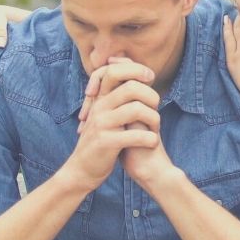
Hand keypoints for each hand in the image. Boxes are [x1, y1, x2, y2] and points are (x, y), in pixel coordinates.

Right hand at [64, 59, 161, 193]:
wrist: (82, 170)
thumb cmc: (102, 140)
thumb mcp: (106, 115)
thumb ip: (118, 98)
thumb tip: (138, 78)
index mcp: (100, 99)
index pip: (114, 71)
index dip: (136, 70)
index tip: (151, 77)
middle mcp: (99, 108)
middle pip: (130, 87)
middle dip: (151, 96)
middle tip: (157, 107)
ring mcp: (101, 125)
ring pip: (135, 110)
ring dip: (153, 118)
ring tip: (155, 128)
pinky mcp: (106, 143)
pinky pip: (135, 136)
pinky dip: (149, 138)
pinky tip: (153, 142)